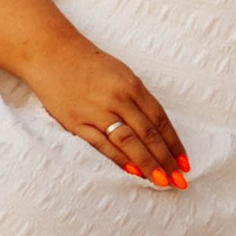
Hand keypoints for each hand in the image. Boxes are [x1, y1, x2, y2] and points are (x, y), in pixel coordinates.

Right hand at [26, 39, 189, 187]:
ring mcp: (97, 112)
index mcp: (132, 85)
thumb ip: (137, 99)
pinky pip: (102, 144)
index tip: (185, 162)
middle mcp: (118, 99)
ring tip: (161, 181)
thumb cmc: (89, 64)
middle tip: (179, 180)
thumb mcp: (120, 73)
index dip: (174, 143)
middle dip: (166, 160)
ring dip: (147, 164)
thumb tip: (154, 130)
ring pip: (129, 142)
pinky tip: (133, 171)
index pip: (159, 120)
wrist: (51, 54)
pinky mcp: (77, 123)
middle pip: (148, 134)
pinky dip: (119, 158)